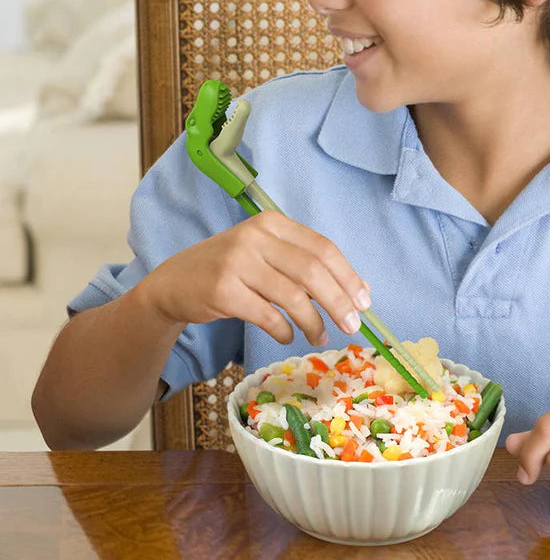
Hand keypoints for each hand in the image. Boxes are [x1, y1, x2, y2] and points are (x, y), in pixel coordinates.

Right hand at [140, 211, 369, 346]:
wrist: (174, 282)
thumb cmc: (231, 269)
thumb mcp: (267, 256)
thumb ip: (307, 266)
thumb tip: (359, 292)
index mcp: (272, 223)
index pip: (323, 248)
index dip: (348, 277)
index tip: (364, 302)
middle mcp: (255, 237)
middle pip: (313, 271)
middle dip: (338, 302)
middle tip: (352, 326)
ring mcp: (236, 262)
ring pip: (292, 296)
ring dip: (313, 322)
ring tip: (321, 337)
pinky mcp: (222, 291)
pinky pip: (267, 316)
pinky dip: (284, 330)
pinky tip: (287, 336)